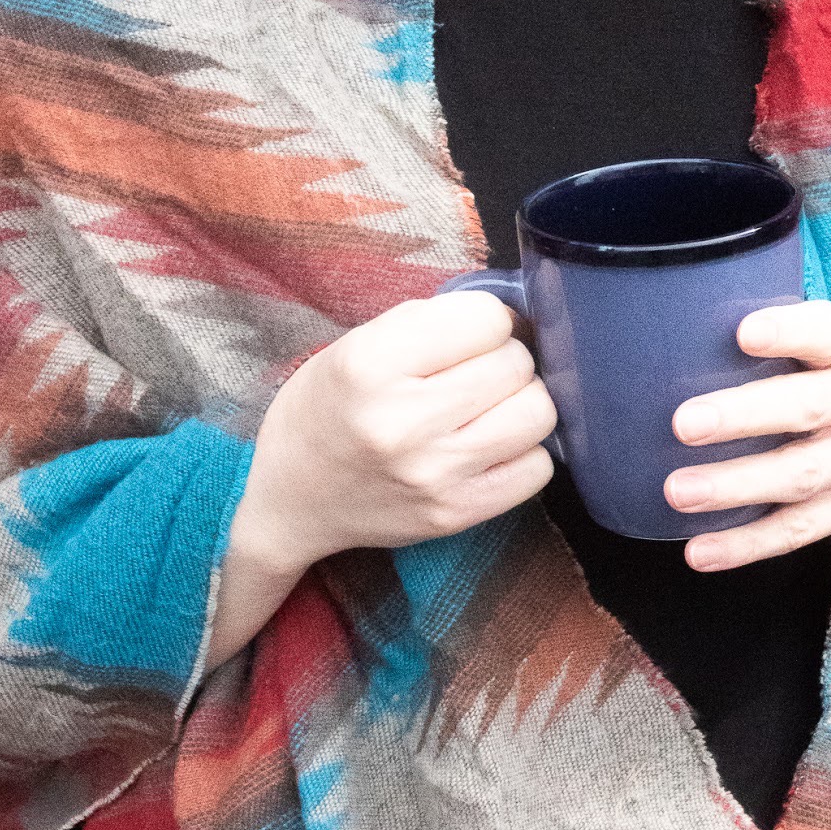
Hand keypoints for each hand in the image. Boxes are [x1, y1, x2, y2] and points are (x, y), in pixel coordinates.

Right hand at [209, 291, 555, 668]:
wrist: (292, 501)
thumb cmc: (328, 410)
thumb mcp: (356, 344)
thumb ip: (430, 322)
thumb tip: (512, 315)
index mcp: (371, 364)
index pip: (487, 318)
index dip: (483, 320)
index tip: (464, 335)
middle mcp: (404, 421)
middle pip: (516, 363)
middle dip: (503, 358)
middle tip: (473, 372)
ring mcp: (434, 474)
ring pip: (538, 412)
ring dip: (521, 401)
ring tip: (488, 406)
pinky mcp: (455, 515)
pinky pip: (538, 468)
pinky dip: (524, 450)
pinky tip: (491, 445)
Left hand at [663, 301, 830, 571]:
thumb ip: (788, 339)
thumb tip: (679, 325)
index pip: (829, 334)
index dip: (788, 331)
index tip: (743, 332)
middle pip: (805, 409)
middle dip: (743, 416)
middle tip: (684, 423)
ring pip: (797, 477)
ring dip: (734, 487)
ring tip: (677, 491)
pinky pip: (796, 532)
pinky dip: (746, 545)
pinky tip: (698, 551)